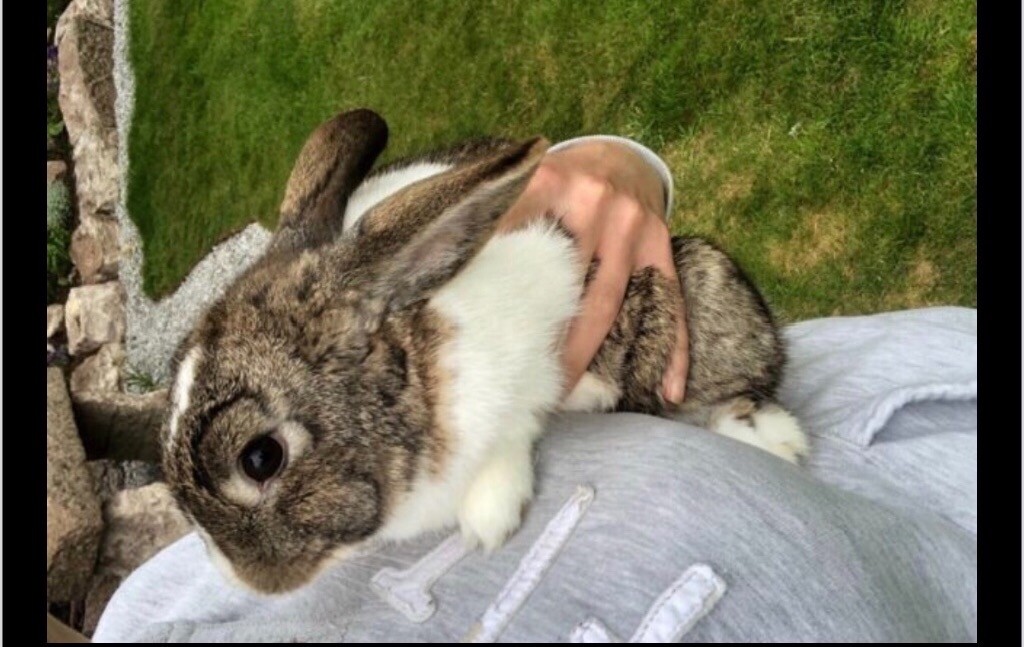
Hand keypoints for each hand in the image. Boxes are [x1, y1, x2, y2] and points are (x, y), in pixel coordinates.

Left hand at [498, 140, 688, 403]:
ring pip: (609, 302)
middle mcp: (596, 202)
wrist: (619, 157)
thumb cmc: (557, 181)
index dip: (499, 293)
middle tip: (516, 382)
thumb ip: (494, 213)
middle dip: (542, 338)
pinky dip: (673, 349)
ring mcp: (633, 227)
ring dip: (584, 353)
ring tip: (560, 392)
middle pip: (565, 285)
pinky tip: (669, 390)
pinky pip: (670, 302)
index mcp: (551, 182)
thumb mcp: (523, 180)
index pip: (518, 246)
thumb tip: (439, 259)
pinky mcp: (660, 245)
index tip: (477, 335)